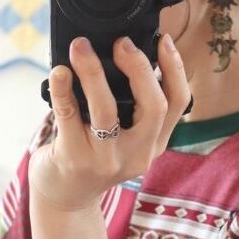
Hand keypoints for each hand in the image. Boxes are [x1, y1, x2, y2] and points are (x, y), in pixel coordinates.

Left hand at [28, 34, 190, 211]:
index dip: (175, 69)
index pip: (178, 103)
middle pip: (153, 107)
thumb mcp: (126, 139)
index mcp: (154, 144)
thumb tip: (131, 53)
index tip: (163, 40)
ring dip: (94, 73)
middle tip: (122, 43)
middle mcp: (136, 153)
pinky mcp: (73, 159)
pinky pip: (68, 116)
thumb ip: (134, 108)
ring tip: (81, 47)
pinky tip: (59, 71)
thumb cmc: (94, 156)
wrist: (65, 199)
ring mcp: (105, 159)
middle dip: (140, 68)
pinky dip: (63, 89)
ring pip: (107, 111)